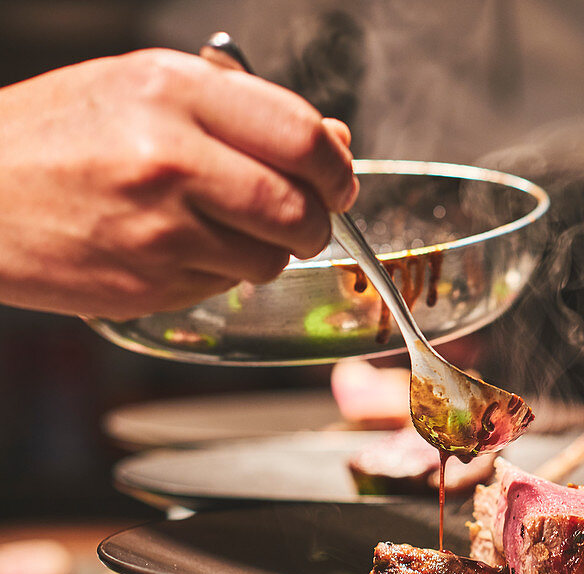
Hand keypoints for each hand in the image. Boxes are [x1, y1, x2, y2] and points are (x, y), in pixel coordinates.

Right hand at [0, 49, 357, 319]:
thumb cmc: (57, 134)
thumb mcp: (148, 88)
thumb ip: (246, 111)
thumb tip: (335, 142)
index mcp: (172, 92)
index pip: (302, 137)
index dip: (336, 167)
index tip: (338, 180)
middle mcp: (168, 158)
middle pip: (299, 209)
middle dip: (317, 221)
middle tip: (304, 217)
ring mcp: (157, 228)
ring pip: (270, 258)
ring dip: (270, 251)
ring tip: (227, 228)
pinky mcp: (146, 284)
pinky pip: (224, 286)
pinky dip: (222, 272)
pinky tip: (180, 246)